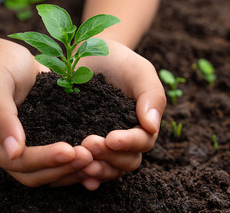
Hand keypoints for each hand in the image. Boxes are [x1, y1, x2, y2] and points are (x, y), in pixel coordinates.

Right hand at [0, 41, 92, 186]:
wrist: (12, 60)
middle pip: (36, 175)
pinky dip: (75, 163)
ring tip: (97, 159)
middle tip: (90, 156)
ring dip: (72, 170)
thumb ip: (0, 116)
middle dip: (63, 169)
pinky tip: (96, 157)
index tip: (70, 151)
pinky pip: (59, 162)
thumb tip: (13, 152)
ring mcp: (27, 151)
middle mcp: (8, 154)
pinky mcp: (43, 143)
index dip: (45, 159)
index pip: (19, 162)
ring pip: (50, 174)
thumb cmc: (0, 66)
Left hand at [51, 39, 165, 189]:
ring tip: (81, 162)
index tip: (112, 138)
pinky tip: (77, 175)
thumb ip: (151, 95)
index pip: (142, 142)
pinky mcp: (82, 143)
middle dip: (110, 157)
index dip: (129, 143)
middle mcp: (125, 138)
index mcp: (142, 123)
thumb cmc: (118, 60)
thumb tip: (152, 126)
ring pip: (108, 168)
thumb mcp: (138, 70)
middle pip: (126, 161)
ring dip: (97, 169)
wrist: (88, 54)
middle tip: (90, 144)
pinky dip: (84, 175)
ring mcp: (104, 143)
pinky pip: (87, 166)